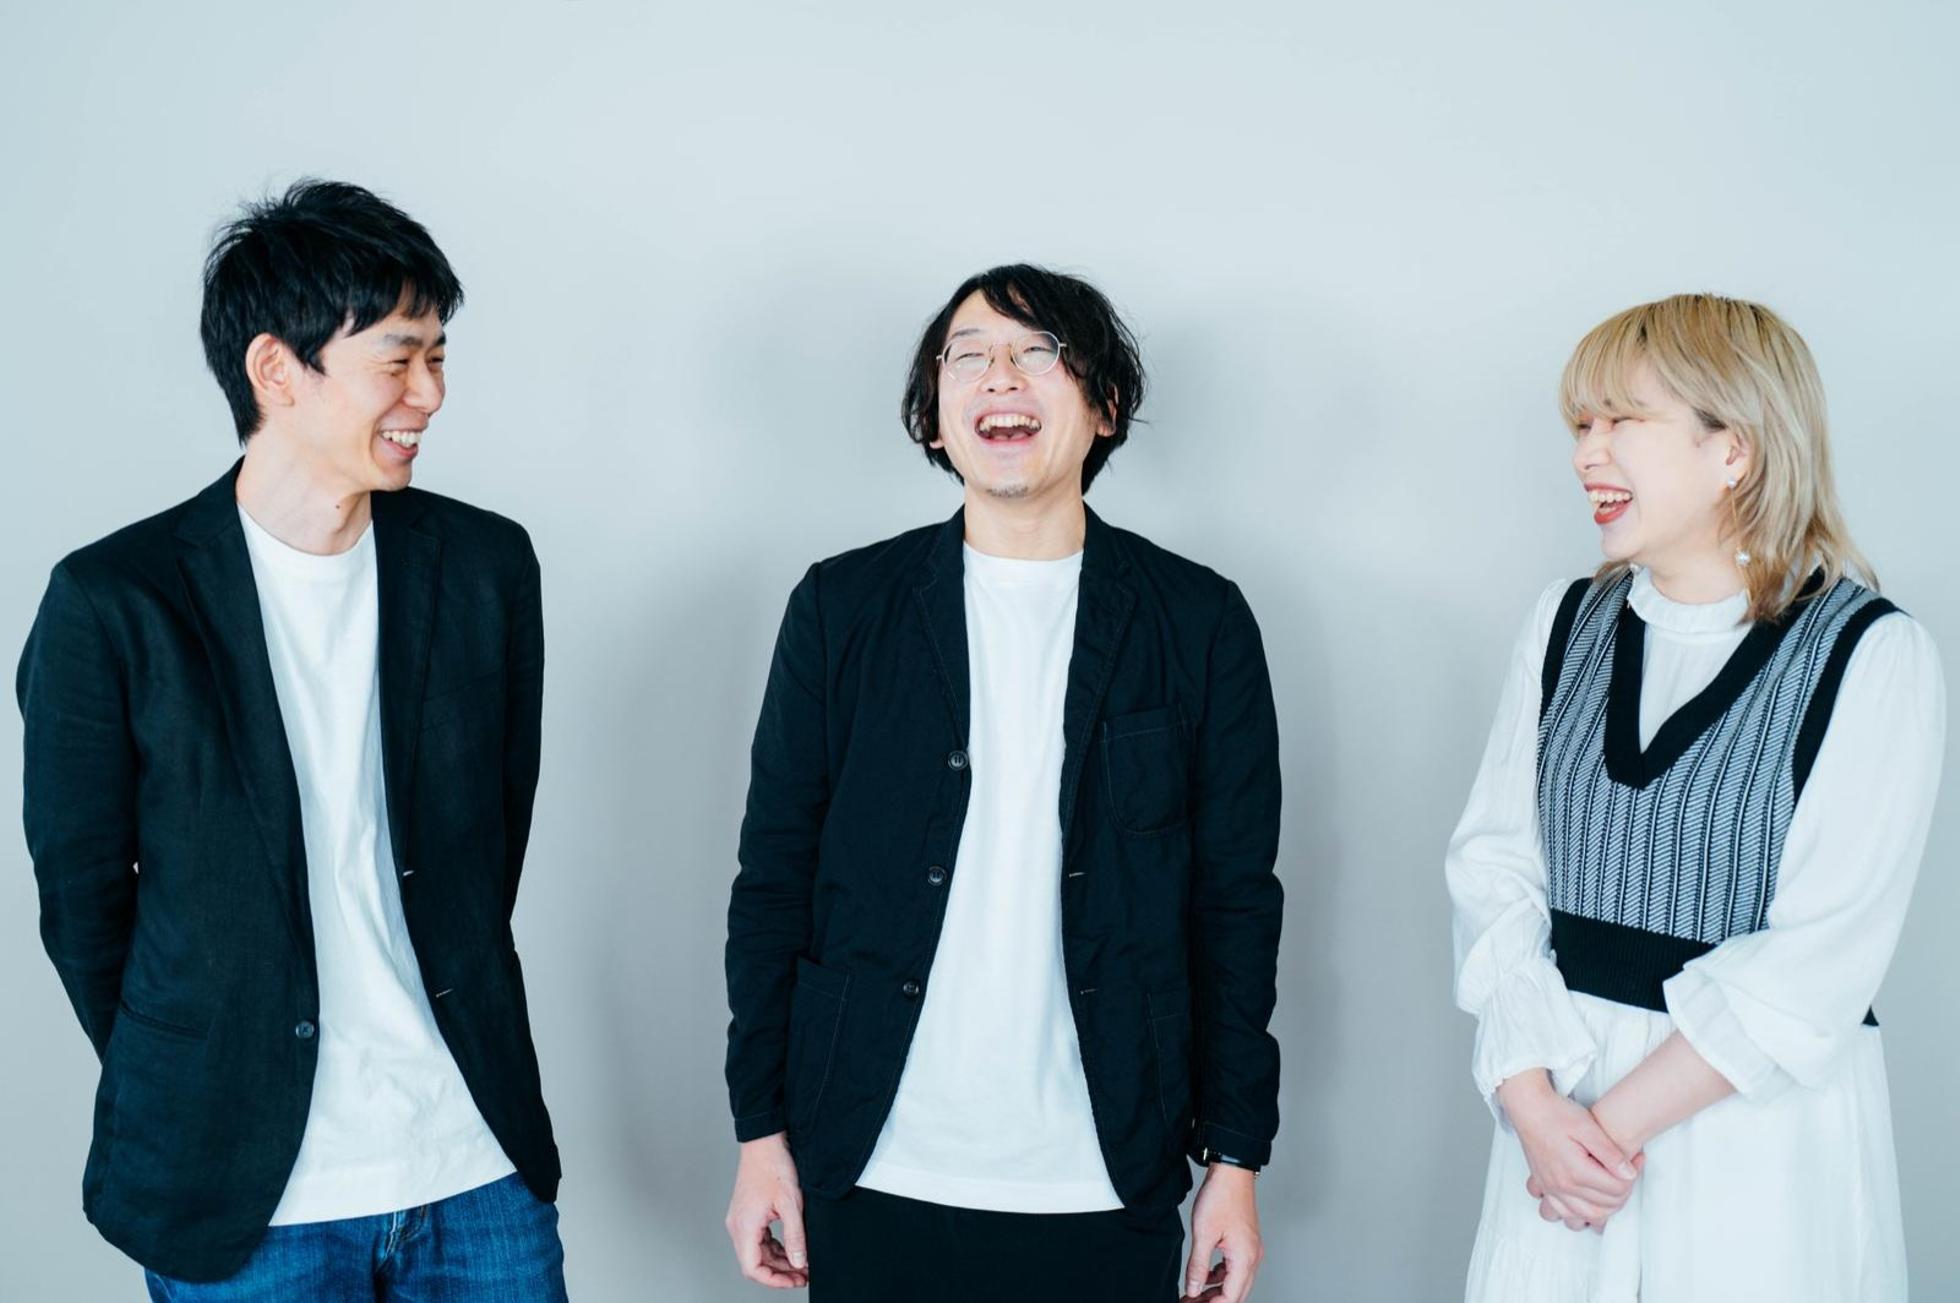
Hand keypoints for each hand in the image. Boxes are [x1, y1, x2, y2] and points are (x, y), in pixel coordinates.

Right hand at [725, 1132, 808, 1288]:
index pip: (753, 1268)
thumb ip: (795, 1237)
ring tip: (801, 1263)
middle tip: (803, 1275)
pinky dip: (774, 1248)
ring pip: (757, 1252)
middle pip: (754, 1263)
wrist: (764, 1141)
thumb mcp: (791, 1204)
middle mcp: (738, 1226)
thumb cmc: (774, 1166)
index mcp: (745, 1226)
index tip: (794, 1281)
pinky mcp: (746, 1214)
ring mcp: (740, 1220)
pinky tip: (790, 1248)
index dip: (774, 1280)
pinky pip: (758, 1240)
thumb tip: (798, 1262)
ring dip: (778, 1260)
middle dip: (779, 1272)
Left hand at [1182, 1163, 1261, 1301]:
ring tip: (1194, 1293)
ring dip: (1216, 1290)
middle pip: (1236, 1293)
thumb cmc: (1221, 1197)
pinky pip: (1235, 1268)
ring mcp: (1251, 1249)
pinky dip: (1220, 1276)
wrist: (1231, 1172)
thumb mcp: (1203, 1234)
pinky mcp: (1245, 1242)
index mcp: (1245, 1258)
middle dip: (1213, 1301)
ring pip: (1236, 1281)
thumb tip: (1194, 1289)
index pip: (1230, 1297)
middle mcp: (1252, 1257)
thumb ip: (1198, 1266)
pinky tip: (1205, 1275)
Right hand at [1497, 1070, 1639, 1231]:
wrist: (1528, 1108)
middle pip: (1606, 1205)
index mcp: (1576, 1170)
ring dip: (1607, 1207)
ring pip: (1588, 1215)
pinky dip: (1582, 1213)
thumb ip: (1611, 1153)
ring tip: (1615, 1187)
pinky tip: (1590, 1200)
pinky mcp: (1545, 1187)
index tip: (1637, 1159)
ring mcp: (1551, 1188)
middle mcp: (1562, 1185)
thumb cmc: (1556, 1113)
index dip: (1633, 1175)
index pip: (1617, 1188)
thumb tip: (1630, 1174)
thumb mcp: (1588, 1127)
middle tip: (1629, 1171)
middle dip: (1624, 1191)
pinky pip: (1565, 1213)